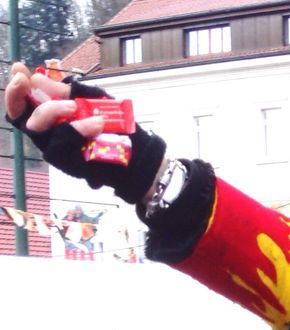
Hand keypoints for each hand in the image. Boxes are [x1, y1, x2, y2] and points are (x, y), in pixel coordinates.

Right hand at [4, 63, 166, 203]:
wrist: (140, 152)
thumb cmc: (114, 126)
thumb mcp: (93, 100)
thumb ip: (67, 91)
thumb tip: (38, 79)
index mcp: (51, 118)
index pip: (22, 105)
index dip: (14, 88)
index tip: (18, 69)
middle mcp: (48, 135)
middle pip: (21, 117)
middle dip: (18, 96)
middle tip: (31, 81)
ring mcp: (57, 150)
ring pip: (38, 130)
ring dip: (52, 111)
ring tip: (74, 105)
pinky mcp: (69, 165)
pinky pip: (62, 147)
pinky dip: (77, 130)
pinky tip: (95, 122)